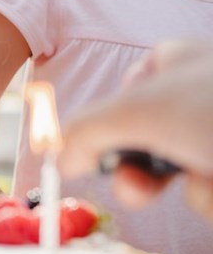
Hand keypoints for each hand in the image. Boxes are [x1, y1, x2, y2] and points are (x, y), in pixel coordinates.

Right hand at [60, 40, 212, 217]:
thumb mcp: (139, 112)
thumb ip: (84, 131)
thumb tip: (56, 158)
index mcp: (173, 63)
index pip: (121, 97)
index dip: (102, 133)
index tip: (83, 162)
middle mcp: (201, 94)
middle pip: (148, 142)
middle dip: (142, 173)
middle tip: (136, 190)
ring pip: (185, 173)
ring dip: (192, 187)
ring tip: (212, 175)